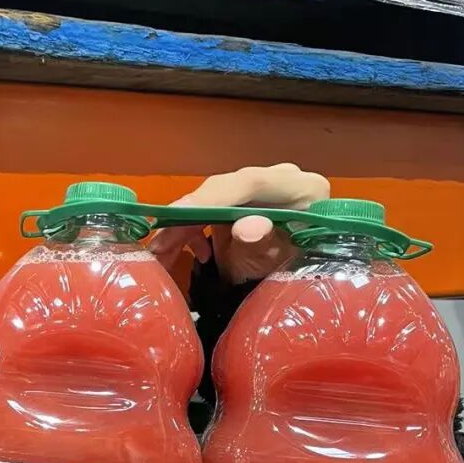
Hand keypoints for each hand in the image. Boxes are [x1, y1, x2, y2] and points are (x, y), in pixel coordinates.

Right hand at [151, 164, 329, 284]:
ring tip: (161, 254)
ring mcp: (261, 187)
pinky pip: (211, 206)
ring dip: (183, 226)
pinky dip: (195, 229)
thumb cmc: (290, 274)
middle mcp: (282, 179)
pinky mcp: (243, 197)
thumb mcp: (278, 265)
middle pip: (226, 189)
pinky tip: (197, 253)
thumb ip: (264, 244)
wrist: (290, 283)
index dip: (214, 197)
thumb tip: (246, 227)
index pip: (252, 182)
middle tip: (159, 243)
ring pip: (212, 198)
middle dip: (189, 216)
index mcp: (303, 189)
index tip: (180, 212)